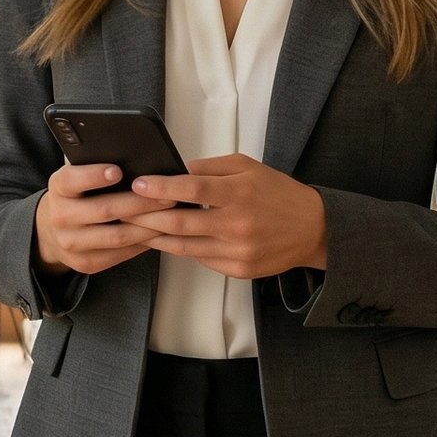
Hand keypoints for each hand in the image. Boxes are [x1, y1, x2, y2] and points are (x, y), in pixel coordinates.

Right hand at [33, 161, 166, 276]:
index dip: (94, 176)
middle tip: (166, 196)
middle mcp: (60, 217)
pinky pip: (119, 254)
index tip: (118, 171)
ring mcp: (71, 243)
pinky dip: (141, 243)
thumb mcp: (75, 179)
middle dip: (140, 203)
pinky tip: (156, 233)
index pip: (72, 180)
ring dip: (147, 227)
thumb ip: (95, 172)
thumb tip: (136, 165)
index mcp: (58, 189)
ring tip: (168, 217)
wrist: (51, 232)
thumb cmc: (74, 197)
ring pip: (117, 236)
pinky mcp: (84, 263)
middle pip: (104, 210)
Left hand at [126, 153, 327, 279]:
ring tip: (134, 227)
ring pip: (184, 246)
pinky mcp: (238, 269)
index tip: (138, 184)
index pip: (191, 190)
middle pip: (180, 223)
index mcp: (239, 193)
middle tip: (123, 210)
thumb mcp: (248, 167)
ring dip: (155, 237)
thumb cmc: (278, 193)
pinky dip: (179, 249)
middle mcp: (237, 224)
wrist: (313, 229)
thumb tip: (177, 172)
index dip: (161, 188)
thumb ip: (211, 168)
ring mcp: (237, 250)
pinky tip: (163, 240)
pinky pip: (200, 259)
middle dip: (145, 217)